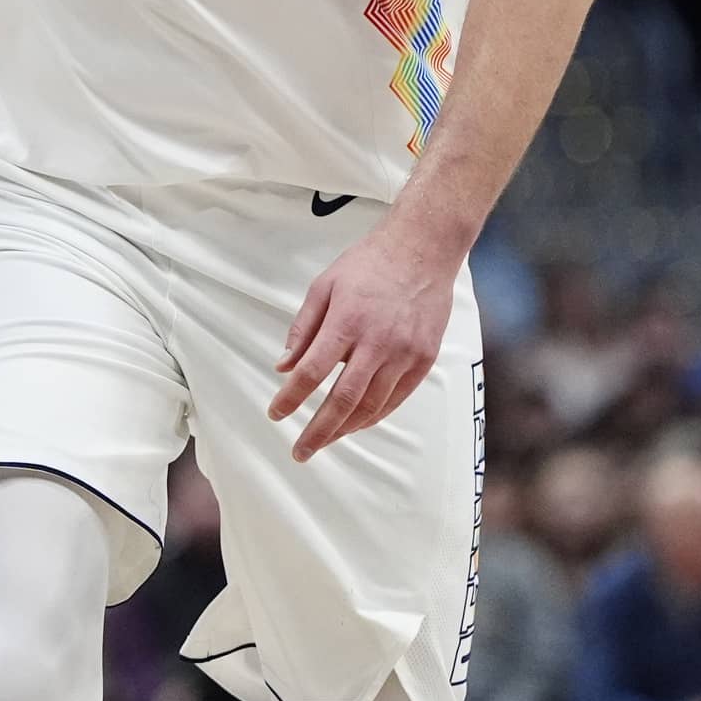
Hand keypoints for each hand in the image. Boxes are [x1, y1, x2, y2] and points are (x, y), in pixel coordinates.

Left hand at [270, 221, 458, 460]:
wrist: (423, 249)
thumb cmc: (369, 263)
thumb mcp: (325, 285)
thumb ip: (303, 327)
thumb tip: (283, 365)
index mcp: (347, 321)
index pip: (311, 371)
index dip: (291, 398)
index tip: (276, 413)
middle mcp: (377, 342)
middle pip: (343, 400)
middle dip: (317, 431)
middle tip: (299, 451)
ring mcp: (404, 353)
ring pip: (371, 405)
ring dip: (344, 429)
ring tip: (324, 441)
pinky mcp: (424, 358)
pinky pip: (396, 399)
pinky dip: (373, 416)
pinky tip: (356, 424)